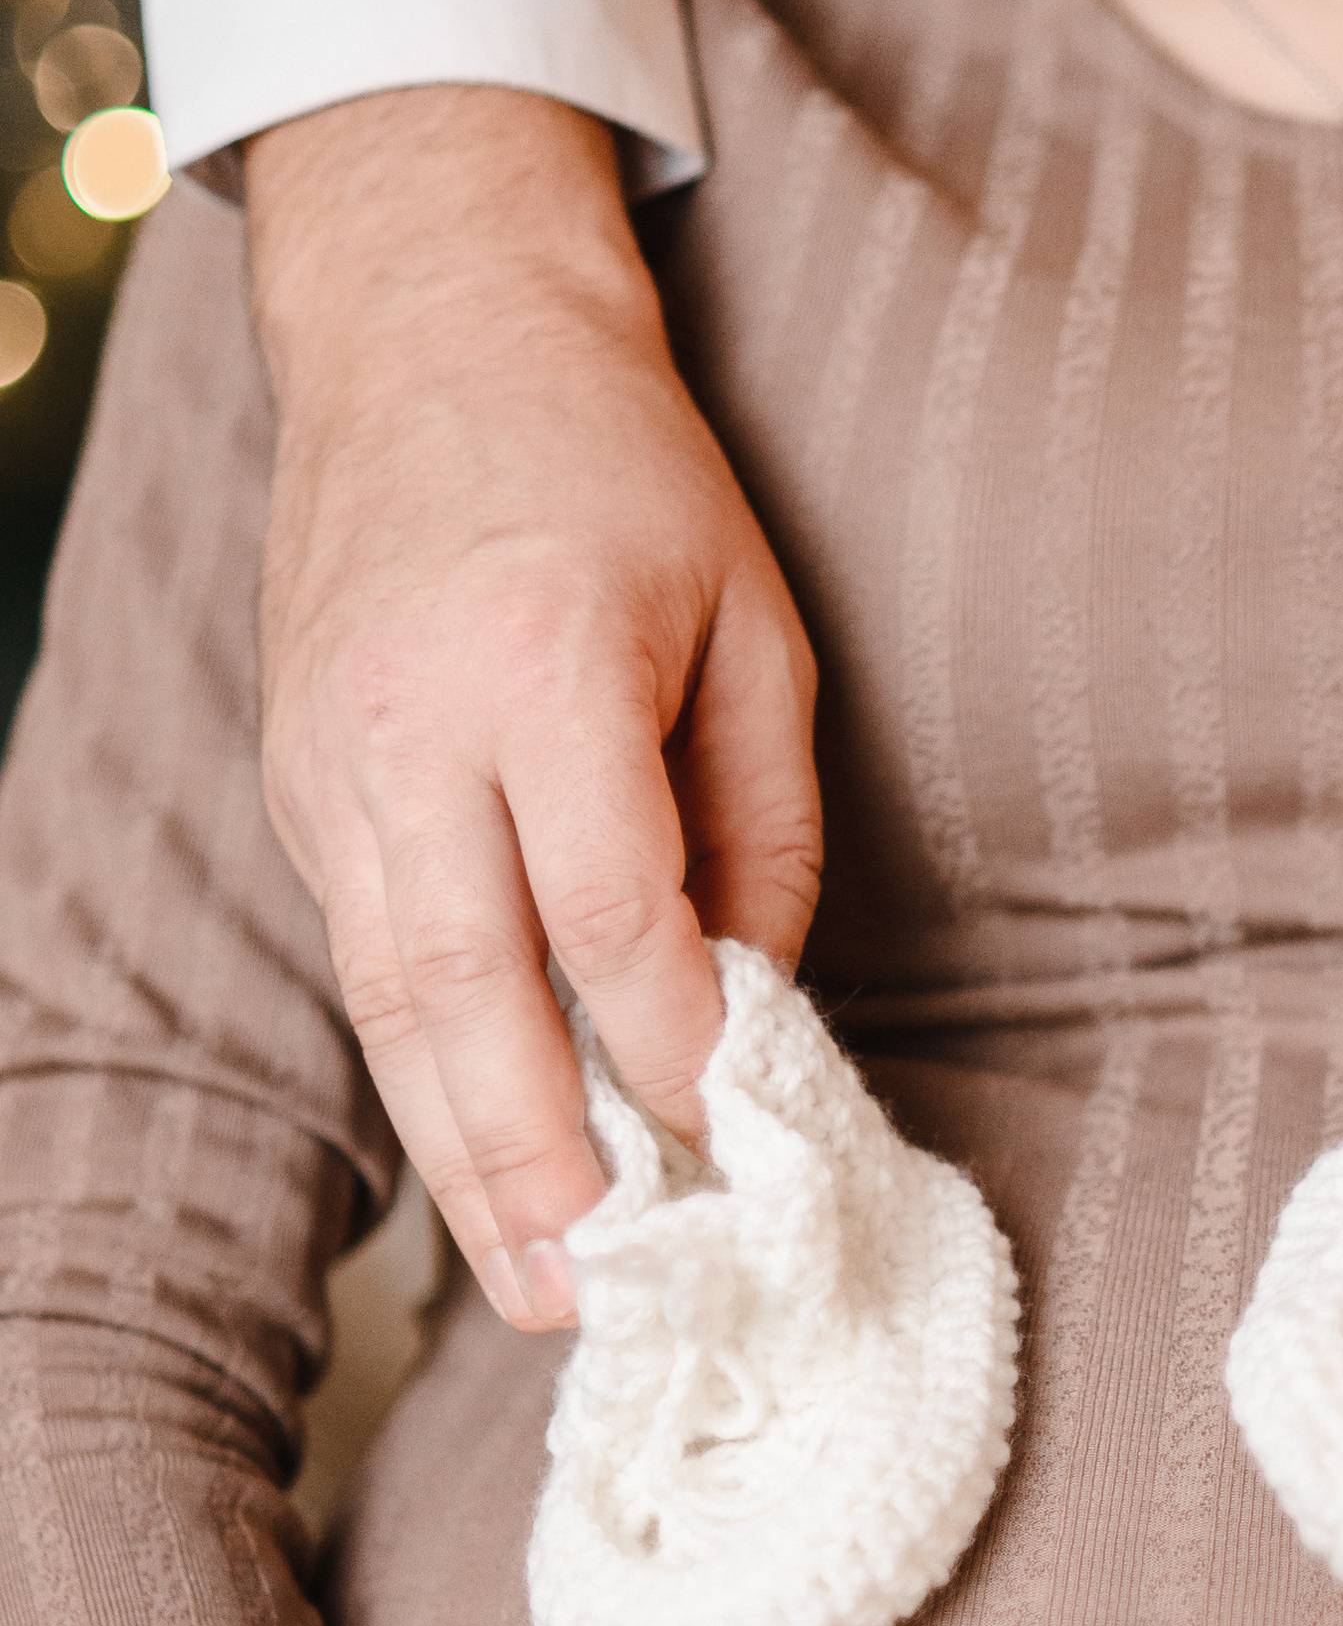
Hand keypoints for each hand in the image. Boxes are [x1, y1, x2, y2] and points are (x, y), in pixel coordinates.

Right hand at [248, 86, 822, 1328]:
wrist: (428, 333)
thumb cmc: (622, 473)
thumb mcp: (752, 624)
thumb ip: (762, 823)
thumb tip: (760, 1003)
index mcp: (539, 662)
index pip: (606, 908)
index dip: (676, 1045)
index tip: (736, 1147)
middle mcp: (408, 724)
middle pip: (465, 990)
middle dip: (536, 1162)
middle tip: (605, 1293)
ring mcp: (329, 762)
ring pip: (390, 1003)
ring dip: (461, 1160)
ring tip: (535, 1286)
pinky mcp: (298, 787)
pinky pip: (367, 961)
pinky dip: (426, 1077)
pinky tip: (486, 1171)